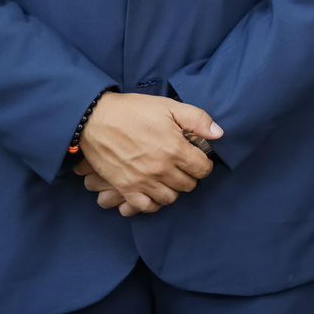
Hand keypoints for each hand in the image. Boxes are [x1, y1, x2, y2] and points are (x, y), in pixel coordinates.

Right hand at [76, 92, 221, 213]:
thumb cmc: (133, 111)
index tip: (197, 158)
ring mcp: (143, 181)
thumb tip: (219, 134)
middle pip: (188, 185)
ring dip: (173, 189)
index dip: (204, 163)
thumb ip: (197, 119)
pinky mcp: (125, 188)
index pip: (203, 169)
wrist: (95, 119)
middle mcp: (161, 169)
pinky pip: (146, 206)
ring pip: (170, 198)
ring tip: (168, 177)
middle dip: (190, 175)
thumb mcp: (169, 107)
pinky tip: (153, 190)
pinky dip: (153, 202)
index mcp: (175, 149)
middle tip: (182, 166)